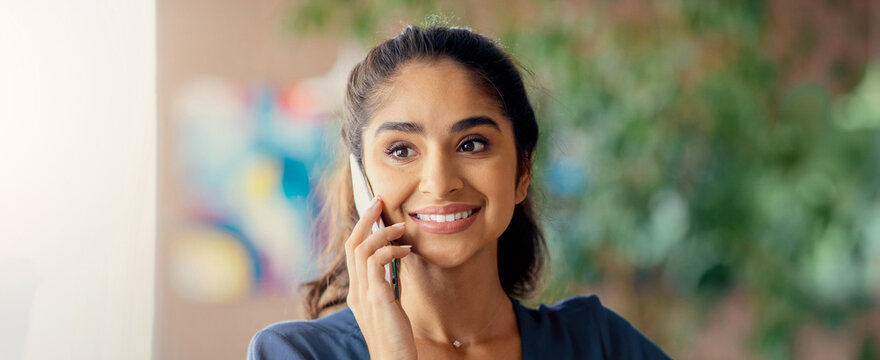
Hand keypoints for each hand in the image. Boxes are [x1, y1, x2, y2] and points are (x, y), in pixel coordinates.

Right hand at [345, 196, 415, 359]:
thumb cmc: (395, 337)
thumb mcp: (389, 304)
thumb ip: (386, 284)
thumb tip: (395, 259)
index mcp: (357, 291)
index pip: (352, 251)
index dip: (361, 228)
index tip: (375, 211)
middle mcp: (356, 291)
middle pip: (351, 244)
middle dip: (365, 218)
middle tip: (380, 200)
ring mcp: (364, 294)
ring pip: (361, 249)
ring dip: (380, 232)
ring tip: (400, 226)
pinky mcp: (377, 299)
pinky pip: (376, 263)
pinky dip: (390, 250)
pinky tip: (406, 250)